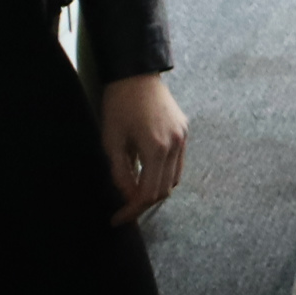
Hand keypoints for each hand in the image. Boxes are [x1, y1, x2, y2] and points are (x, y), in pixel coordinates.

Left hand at [100, 74, 189, 223]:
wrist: (136, 75)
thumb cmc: (119, 106)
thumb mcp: (112, 142)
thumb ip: (121, 173)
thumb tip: (127, 196)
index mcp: (157, 149)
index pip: (148, 192)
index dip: (132, 210)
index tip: (117, 219)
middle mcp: (175, 146)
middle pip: (164, 190)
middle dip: (143, 204)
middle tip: (124, 211)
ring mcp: (183, 138)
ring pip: (174, 178)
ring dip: (155, 190)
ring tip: (135, 194)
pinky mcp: (184, 131)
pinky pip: (177, 163)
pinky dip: (164, 175)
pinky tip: (148, 174)